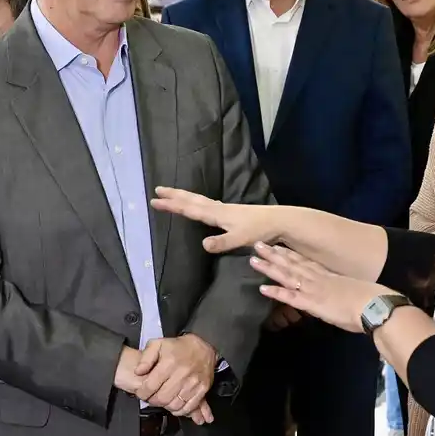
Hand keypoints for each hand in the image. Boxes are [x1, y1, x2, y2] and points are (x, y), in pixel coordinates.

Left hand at [134, 335, 217, 421]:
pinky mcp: (202, 389)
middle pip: (162, 398)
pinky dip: (180, 410)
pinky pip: (189, 407)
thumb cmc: (178, 347)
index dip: (142, 393)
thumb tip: (138, 372)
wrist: (203, 348)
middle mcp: (182, 374)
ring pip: (174, 404)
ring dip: (165, 406)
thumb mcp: (157, 344)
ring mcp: (193, 383)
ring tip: (162, 400)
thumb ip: (145, 358)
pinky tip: (174, 404)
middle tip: (150, 398)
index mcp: (169, 363)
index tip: (141, 393)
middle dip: (152, 401)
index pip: (150, 386)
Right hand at [151, 187, 278, 253]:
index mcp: (217, 214)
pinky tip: (197, 204)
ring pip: (198, 200)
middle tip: (157, 190)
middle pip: (191, 200)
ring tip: (171, 193)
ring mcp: (224, 209)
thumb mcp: (240, 239)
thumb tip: (203, 245)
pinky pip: (206, 204)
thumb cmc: (260, 230)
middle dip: (174, 196)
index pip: (190, 209)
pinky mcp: (230, 212)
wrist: (278, 221)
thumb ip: (222, 242)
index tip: (155, 201)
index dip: (172, 205)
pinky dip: (195, 201)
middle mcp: (218, 209)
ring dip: (183, 197)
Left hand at [249, 242, 392, 334]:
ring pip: (286, 275)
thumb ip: (337, 287)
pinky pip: (290, 297)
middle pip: (291, 263)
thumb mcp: (349, 288)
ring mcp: (312, 289)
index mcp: (326, 274)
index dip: (288, 252)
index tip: (275, 244)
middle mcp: (316, 278)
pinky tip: (261, 288)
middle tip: (256, 244)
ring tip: (253, 259)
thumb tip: (333, 289)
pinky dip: (276, 292)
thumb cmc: (367, 299)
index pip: (303, 260)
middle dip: (273, 254)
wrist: (374, 305)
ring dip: (269, 267)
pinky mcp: (311, 303)